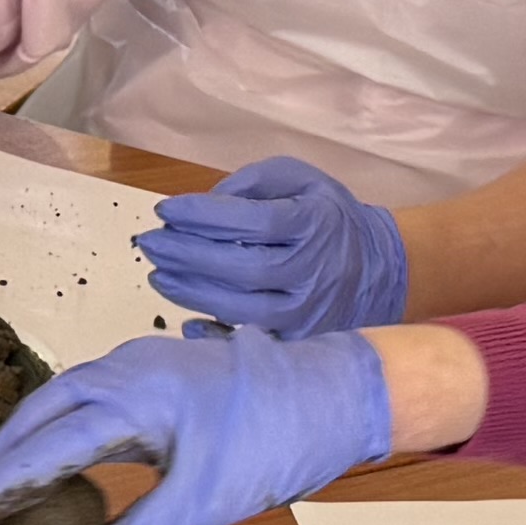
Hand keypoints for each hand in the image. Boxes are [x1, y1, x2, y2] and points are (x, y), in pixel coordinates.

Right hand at [0, 324, 390, 524]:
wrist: (334, 390)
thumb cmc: (277, 443)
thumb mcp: (207, 503)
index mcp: (136, 398)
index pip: (47, 447)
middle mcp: (126, 369)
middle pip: (38, 414)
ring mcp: (138, 361)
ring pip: (59, 401)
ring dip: (23, 445)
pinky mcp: (152, 367)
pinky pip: (86, 397)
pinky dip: (56, 431)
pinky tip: (53, 463)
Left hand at [135, 153, 409, 336]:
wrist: (376, 269)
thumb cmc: (326, 218)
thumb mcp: (300, 180)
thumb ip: (253, 182)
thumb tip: (206, 203)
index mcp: (313, 225)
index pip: (253, 222)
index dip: (204, 215)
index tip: (165, 210)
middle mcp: (310, 273)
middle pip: (240, 268)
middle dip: (186, 254)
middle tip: (148, 243)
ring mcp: (304, 314)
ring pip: (239, 310)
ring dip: (190, 292)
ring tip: (158, 274)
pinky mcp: (296, 342)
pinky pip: (249, 344)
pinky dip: (214, 337)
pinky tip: (186, 321)